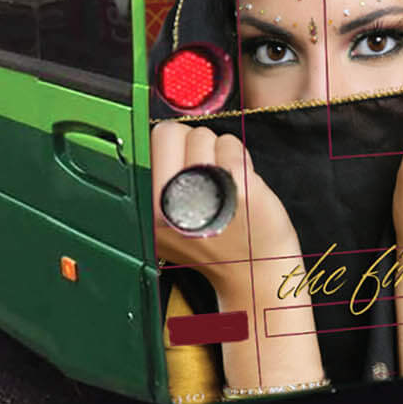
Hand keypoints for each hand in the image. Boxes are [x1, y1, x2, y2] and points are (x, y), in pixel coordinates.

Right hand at [150, 120, 324, 393]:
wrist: (254, 271)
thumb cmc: (213, 240)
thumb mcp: (166, 220)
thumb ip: (157, 178)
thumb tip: (162, 133)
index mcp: (147, 207)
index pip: (154, 139)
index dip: (173, 146)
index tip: (183, 166)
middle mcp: (169, 201)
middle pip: (175, 131)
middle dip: (192, 145)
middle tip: (204, 176)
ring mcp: (202, 193)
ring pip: (206, 135)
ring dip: (218, 153)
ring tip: (222, 186)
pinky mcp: (237, 188)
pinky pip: (232, 145)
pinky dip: (239, 158)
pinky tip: (239, 187)